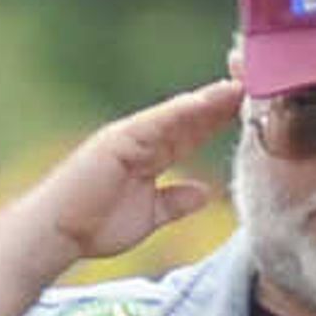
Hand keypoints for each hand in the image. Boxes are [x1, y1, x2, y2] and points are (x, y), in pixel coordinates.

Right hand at [14, 79, 246, 270]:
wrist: (55, 235)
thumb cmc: (93, 227)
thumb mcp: (149, 216)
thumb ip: (175, 201)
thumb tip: (206, 193)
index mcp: (152, 156)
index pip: (194, 132)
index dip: (222, 118)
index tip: (255, 106)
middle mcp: (143, 140)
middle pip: (192, 116)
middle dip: (224, 101)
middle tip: (260, 81)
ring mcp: (131, 137)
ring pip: (179, 114)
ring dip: (211, 99)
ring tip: (243, 84)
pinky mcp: (118, 139)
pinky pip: (157, 122)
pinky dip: (183, 111)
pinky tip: (209, 100)